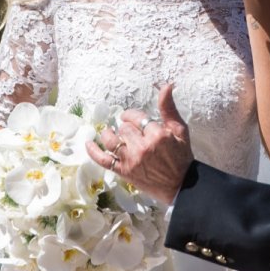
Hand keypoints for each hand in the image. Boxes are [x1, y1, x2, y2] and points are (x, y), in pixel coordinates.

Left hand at [86, 84, 193, 204]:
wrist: (181, 185)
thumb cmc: (181, 156)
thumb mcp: (180, 130)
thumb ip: (169, 108)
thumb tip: (167, 85)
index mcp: (157, 134)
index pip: (136, 117)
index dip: (133, 116)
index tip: (134, 119)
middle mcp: (142, 147)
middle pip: (124, 128)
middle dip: (126, 127)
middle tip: (132, 132)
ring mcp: (131, 160)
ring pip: (112, 140)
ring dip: (109, 134)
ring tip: (111, 132)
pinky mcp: (124, 172)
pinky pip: (103, 160)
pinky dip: (93, 151)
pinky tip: (88, 143)